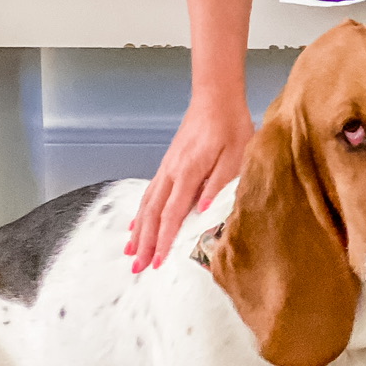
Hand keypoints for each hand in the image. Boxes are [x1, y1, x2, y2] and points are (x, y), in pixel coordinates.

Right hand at [126, 96, 253, 272]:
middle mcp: (172, 172)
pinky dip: (141, 211)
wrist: (216, 98)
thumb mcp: (235, 156)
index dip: (164, 240)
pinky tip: (137, 223)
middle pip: (153, 213)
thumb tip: (200, 212)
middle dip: (144, 242)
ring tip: (130, 252)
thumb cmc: (230, 125)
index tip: (157, 262)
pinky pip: (150, 192)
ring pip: (147, 204)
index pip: (172, 214)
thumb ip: (219, 184)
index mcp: (188, 173)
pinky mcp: (169, 164)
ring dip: (138, 230)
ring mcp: (167, 168)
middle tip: (137, 267)